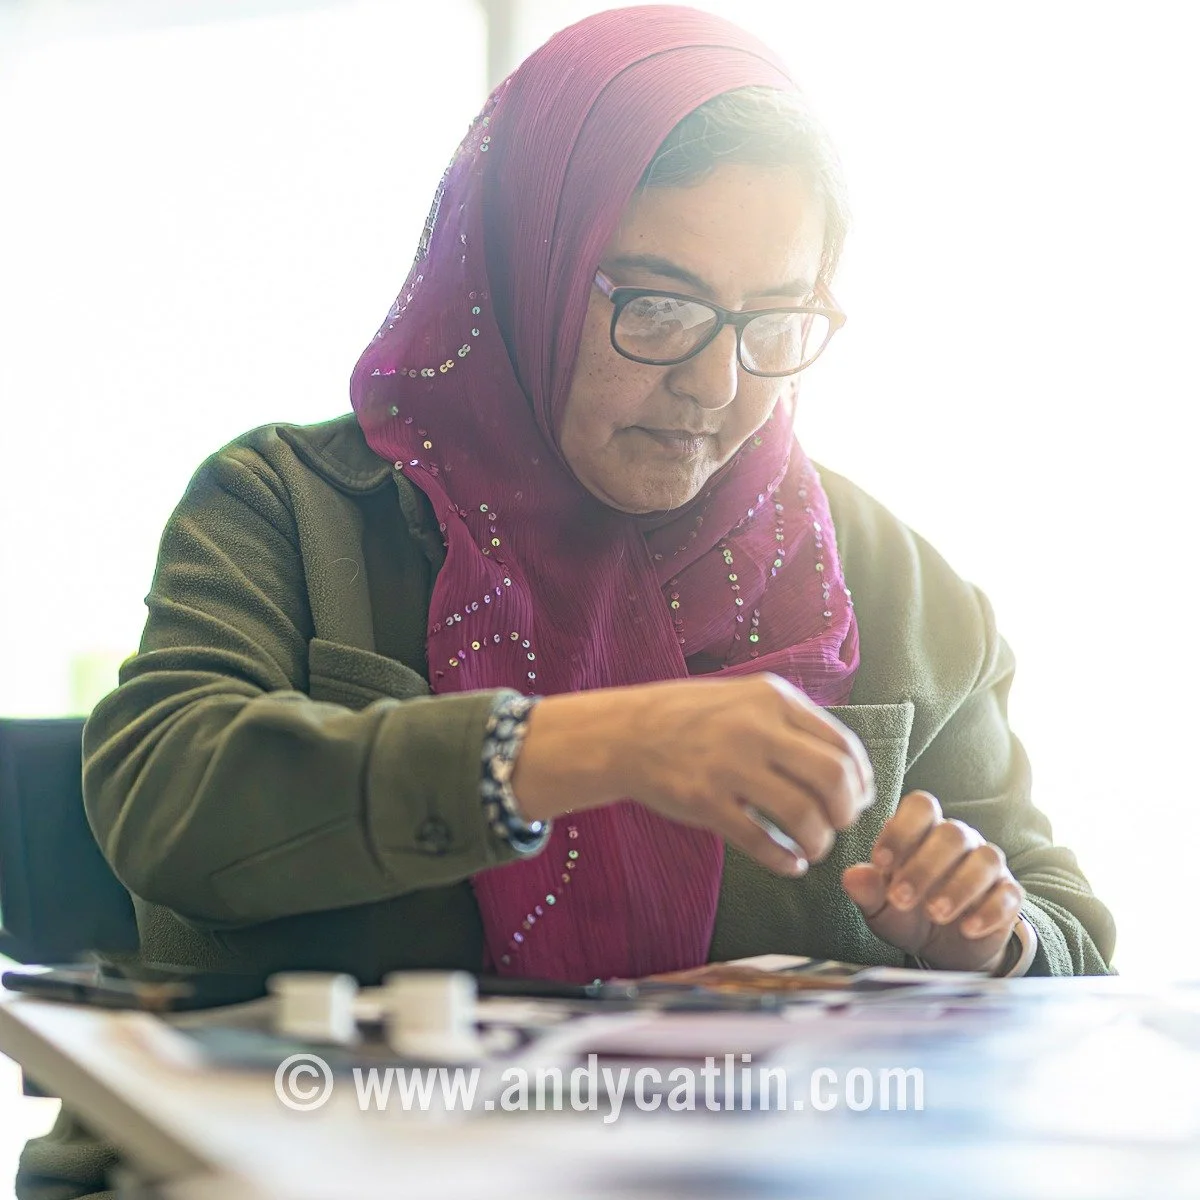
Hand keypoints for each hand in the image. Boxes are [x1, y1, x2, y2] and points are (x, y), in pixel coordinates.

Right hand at [510, 673, 874, 876]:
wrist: (624, 733)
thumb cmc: (691, 718)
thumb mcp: (745, 698)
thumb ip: (791, 722)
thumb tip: (848, 767)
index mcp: (772, 698)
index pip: (842, 744)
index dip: (862, 780)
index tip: (859, 798)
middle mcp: (754, 728)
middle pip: (832, 778)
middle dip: (847, 811)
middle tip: (840, 824)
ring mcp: (727, 766)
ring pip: (802, 815)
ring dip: (819, 842)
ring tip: (813, 848)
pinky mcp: (703, 802)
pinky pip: (759, 842)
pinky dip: (784, 860)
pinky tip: (789, 864)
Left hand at [841, 790, 1023, 972]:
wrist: (944, 947)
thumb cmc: (907, 913)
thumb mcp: (880, 906)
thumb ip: (867, 890)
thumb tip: (851, 877)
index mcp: (923, 830)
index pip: (920, 807)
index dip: (901, 830)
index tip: (881, 863)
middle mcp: (959, 840)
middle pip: (952, 834)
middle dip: (924, 867)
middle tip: (902, 899)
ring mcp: (987, 864)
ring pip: (985, 859)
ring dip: (959, 887)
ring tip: (935, 914)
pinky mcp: (1008, 893)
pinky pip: (1008, 894)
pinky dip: (990, 911)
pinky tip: (968, 929)